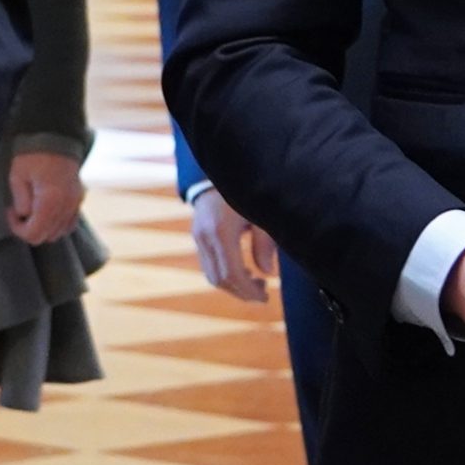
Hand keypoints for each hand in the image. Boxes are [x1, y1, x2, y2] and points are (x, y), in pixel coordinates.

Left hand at [6, 151, 84, 244]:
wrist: (55, 136)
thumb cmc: (33, 154)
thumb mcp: (18, 176)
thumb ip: (21, 201)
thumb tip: (24, 215)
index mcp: (49, 201)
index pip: (34, 234)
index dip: (18, 229)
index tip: (11, 213)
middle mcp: (66, 206)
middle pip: (47, 236)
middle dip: (30, 229)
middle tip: (19, 212)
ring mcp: (75, 204)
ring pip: (59, 233)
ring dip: (44, 228)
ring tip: (32, 211)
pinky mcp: (78, 199)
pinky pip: (69, 223)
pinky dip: (57, 224)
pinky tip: (46, 212)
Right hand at [191, 188, 277, 302]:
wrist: (223, 167)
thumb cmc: (247, 191)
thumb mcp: (261, 215)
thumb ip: (265, 244)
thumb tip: (268, 273)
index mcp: (222, 231)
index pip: (232, 274)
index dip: (248, 290)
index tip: (265, 297)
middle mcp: (205, 236)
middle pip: (219, 279)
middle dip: (241, 292)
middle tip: (263, 293)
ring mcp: (198, 235)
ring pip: (211, 275)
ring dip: (232, 285)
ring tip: (255, 281)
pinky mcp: (197, 234)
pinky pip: (208, 264)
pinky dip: (224, 273)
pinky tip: (242, 269)